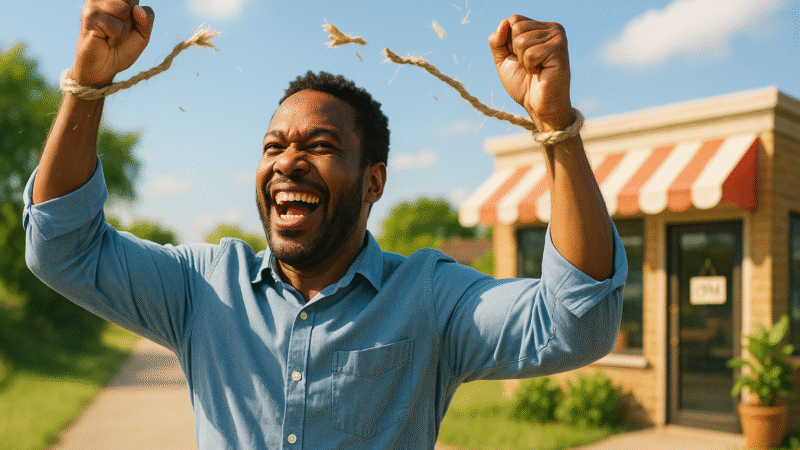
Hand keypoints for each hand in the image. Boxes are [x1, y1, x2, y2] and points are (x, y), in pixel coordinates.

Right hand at [71, 0, 154, 86]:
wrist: (104, 67)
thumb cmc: (122, 48)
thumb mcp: (142, 34)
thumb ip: (147, 19)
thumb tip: (138, 9)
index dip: (137, 12)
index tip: (129, 23)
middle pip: (131, 0)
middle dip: (131, 21)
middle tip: (119, 31)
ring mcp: (93, 6)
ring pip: (123, 10)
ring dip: (123, 30)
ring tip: (112, 36)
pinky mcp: (89, 18)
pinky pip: (116, 26)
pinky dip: (115, 38)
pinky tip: (105, 41)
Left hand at [488, 15, 571, 131]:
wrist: (539, 107)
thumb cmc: (523, 84)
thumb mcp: (503, 60)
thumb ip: (497, 41)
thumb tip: (504, 22)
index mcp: (540, 27)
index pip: (513, 20)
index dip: (508, 42)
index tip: (521, 58)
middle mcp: (552, 28)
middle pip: (516, 27)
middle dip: (515, 51)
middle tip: (530, 66)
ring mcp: (558, 37)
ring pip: (521, 40)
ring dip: (523, 61)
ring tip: (536, 70)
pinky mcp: (559, 50)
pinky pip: (530, 53)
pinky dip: (530, 67)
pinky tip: (541, 73)